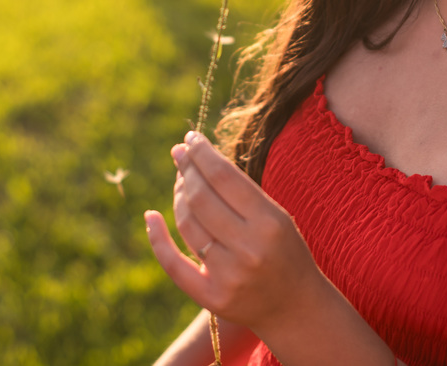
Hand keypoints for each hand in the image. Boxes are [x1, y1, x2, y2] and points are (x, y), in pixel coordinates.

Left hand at [145, 131, 322, 333]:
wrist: (295, 307)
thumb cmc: (285, 252)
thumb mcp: (277, 216)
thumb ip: (241, 192)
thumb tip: (198, 157)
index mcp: (269, 222)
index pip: (224, 176)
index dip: (202, 153)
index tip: (190, 138)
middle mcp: (248, 249)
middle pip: (201, 198)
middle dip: (186, 169)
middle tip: (179, 153)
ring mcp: (228, 276)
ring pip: (187, 224)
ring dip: (178, 196)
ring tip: (180, 180)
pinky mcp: (212, 297)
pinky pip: (174, 264)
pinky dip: (157, 238)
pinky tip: (151, 215)